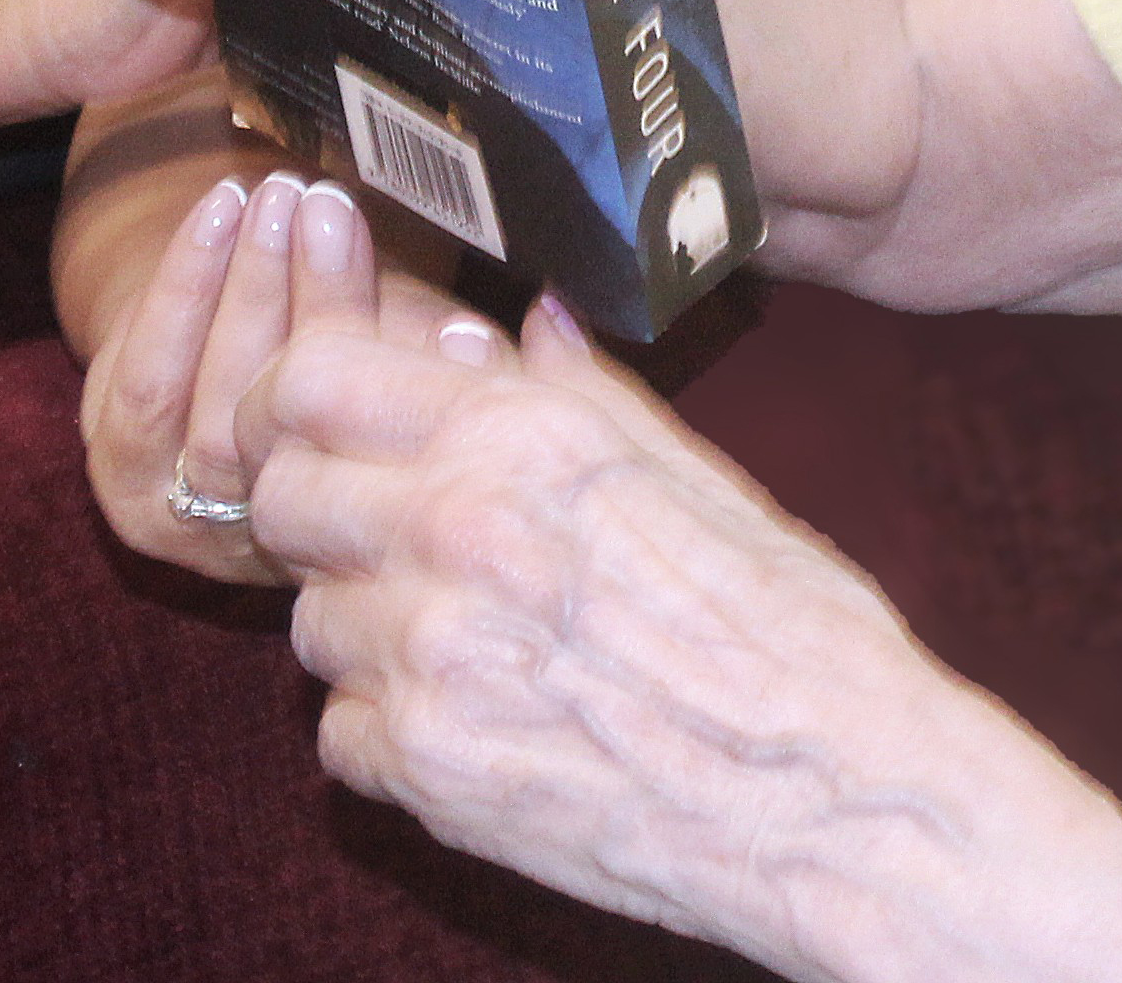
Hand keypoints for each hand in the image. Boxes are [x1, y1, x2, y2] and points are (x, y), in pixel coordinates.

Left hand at [75, 163, 482, 584]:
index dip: (406, 389)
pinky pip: (144, 378)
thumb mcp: (416, 366)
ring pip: (216, 407)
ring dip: (249, 288)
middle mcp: (261, 549)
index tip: (440, 304)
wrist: (228, 340)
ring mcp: (177, 517)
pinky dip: (185, 287)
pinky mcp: (116, 464)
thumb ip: (448, 363)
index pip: (377, 471)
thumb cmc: (353, 355)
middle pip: (292, 435)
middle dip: (316, 309)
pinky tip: (221, 213)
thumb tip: (468, 341)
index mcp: (354, 547)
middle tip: (333, 212)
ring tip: (280, 198)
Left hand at [244, 303, 1121, 982]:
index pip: (311, 376)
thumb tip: (520, 323)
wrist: (842, 798)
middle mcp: (458, 529)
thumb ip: (580, 394)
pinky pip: (340, 731)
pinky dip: (392, 731)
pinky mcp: (426, 767)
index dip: (299, 396)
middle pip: (279, 495)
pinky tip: (482, 721)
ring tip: (469, 643)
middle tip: (391, 538)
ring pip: (306, 621)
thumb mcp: (699, 477)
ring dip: (365, 627)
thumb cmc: (795, 631)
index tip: (319, 423)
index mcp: (525, 436)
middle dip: (322, 512)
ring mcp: (430, 655)